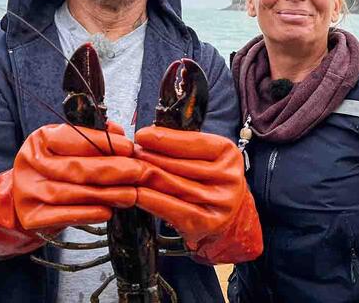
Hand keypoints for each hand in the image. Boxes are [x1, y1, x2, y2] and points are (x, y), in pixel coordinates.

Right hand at [0, 121, 144, 256]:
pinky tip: (108, 211)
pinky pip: (65, 215)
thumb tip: (119, 133)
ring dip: (107, 194)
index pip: (73, 138)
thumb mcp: (68, 146)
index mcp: (41, 139)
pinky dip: (89, 213)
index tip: (130, 148)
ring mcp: (29, 191)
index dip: (104, 143)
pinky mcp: (32, 216)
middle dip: (114, 170)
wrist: (21, 200)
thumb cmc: (55, 168)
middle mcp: (31, 163)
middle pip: (76, 167)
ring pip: (74, 192)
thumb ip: (95, 138)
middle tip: (139, 172)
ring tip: (132, 194)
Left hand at [133, 126, 247, 243]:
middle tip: (127, 154)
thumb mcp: (208, 158)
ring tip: (127, 170)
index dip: (165, 139)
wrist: (232, 219)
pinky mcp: (205, 223)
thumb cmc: (212, 182)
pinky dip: (148, 199)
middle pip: (179, 164)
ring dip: (145, 176)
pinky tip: (134, 192)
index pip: (194, 142)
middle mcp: (228, 177)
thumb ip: (184, 148)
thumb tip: (147, 139)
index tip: (142, 136)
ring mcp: (218, 201)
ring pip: (172, 184)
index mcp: (228, 153)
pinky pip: (170, 207)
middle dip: (149, 157)